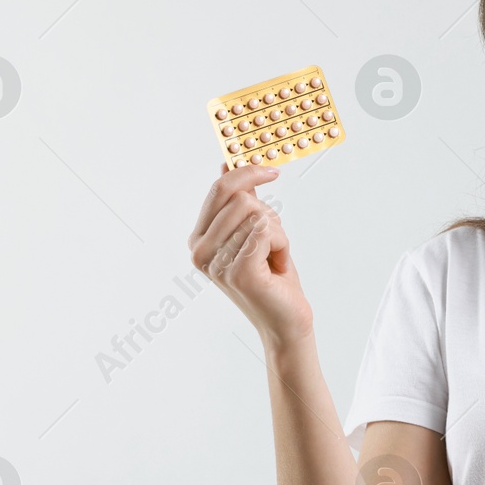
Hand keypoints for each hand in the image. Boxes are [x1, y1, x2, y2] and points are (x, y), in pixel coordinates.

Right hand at [189, 161, 313, 349]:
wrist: (285, 319)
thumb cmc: (271, 277)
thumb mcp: (254, 232)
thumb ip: (240, 200)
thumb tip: (226, 165)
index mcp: (199, 239)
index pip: (220, 189)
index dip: (248, 172)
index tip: (272, 172)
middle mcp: (200, 251)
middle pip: (240, 198)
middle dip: (268, 215)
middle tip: (272, 243)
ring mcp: (217, 264)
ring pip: (257, 214)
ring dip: (277, 233)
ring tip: (271, 258)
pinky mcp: (239, 272)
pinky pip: (267, 231)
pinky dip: (282, 244)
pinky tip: (276, 265)